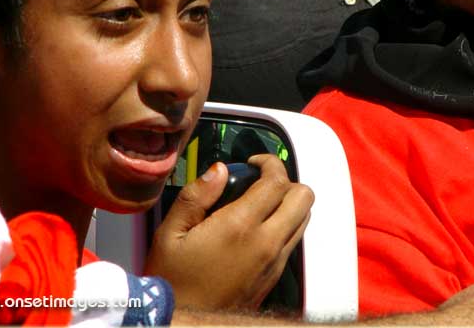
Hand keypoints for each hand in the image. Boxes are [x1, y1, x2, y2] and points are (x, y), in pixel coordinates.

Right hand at [143, 154, 313, 310]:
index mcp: (240, 227)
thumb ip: (196, 196)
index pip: (277, 181)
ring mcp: (274, 262)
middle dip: (286, 181)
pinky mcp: (274, 277)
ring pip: (304, 218)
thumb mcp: (170, 233)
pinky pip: (293, 240)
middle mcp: (265, 244)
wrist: (184, 323)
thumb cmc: (172, 282)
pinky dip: (284, 224)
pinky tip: (256, 227)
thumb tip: (219, 170)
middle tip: (260, 181)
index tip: (254, 163)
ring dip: (288, 203)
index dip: (269, 162)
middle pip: (303, 197)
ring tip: (259, 202)